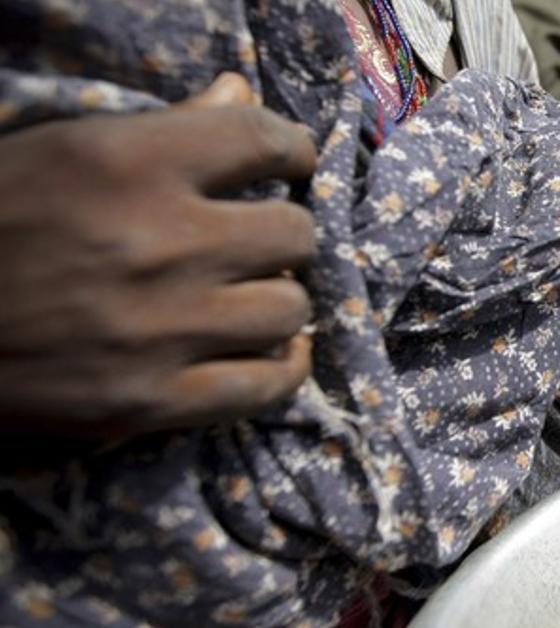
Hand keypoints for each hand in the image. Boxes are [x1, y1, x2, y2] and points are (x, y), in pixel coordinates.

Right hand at [0, 74, 317, 438]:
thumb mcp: (63, 152)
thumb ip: (164, 126)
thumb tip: (242, 92)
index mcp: (128, 161)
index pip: (262, 139)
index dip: (293, 151)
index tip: (291, 164)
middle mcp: (156, 242)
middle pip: (292, 234)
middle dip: (283, 234)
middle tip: (259, 243)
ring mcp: (158, 328)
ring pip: (289, 310)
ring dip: (278, 302)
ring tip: (251, 298)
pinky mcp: (150, 400)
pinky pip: (267, 387)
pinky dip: (283, 368)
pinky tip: (276, 353)